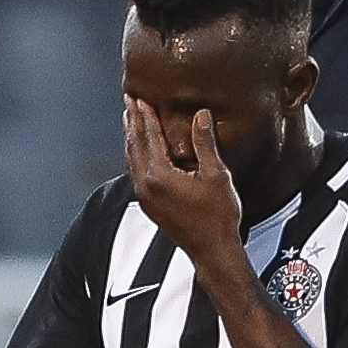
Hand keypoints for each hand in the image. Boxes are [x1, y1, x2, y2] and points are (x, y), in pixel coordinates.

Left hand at [124, 99, 244, 265]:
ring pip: (132, 159)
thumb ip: (205, 143)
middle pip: (135, 145)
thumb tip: (201, 116)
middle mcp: (146, 186)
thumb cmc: (218, 218)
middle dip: (133, 121)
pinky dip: (135, 155)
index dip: (145, 114)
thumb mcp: (216, 175)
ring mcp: (145, 197)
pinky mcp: (150, 205)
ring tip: (131, 119)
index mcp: (159, 176)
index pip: (149, 136)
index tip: (141, 96)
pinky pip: (135, 172)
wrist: (213, 251)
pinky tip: (140, 150)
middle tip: (130, 100)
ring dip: (132, 137)